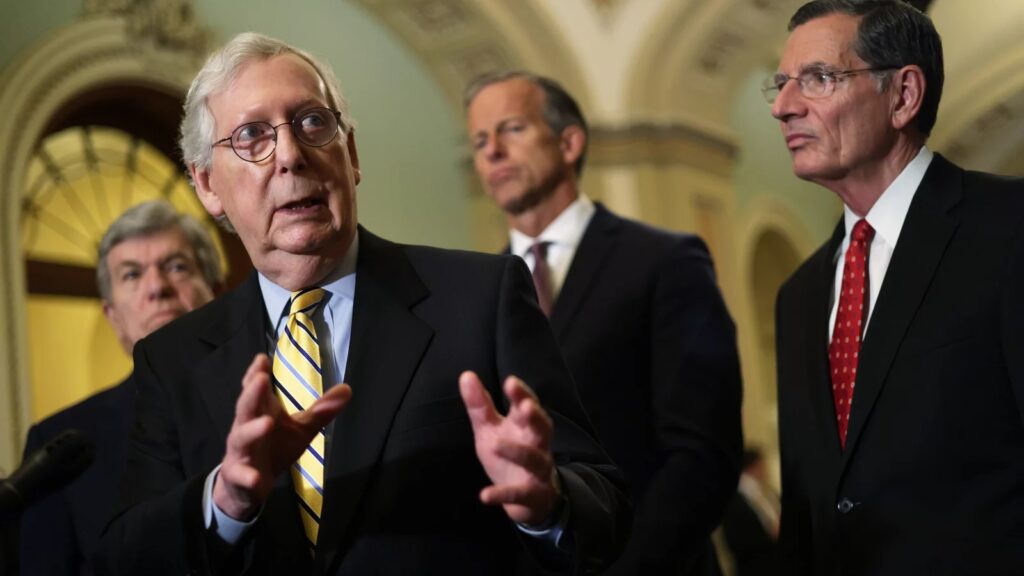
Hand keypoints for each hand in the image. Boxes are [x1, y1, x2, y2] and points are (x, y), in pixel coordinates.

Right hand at [213, 354, 350, 519]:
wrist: (248, 486)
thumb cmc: (275, 448)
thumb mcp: (301, 429)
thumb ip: (320, 411)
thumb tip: (347, 388)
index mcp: (261, 412)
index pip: (255, 389)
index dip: (256, 374)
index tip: (262, 358)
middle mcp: (246, 427)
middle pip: (246, 408)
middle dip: (252, 393)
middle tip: (261, 378)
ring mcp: (240, 451)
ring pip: (242, 438)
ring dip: (253, 430)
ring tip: (267, 423)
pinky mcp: (238, 476)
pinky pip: (241, 475)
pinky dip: (247, 476)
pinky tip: (255, 478)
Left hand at [459, 371, 560, 525]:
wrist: (528, 498)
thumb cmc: (509, 455)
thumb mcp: (490, 429)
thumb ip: (480, 405)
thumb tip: (466, 375)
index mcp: (526, 426)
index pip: (528, 405)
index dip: (522, 394)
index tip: (510, 382)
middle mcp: (537, 444)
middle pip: (543, 427)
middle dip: (535, 416)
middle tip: (525, 405)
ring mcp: (538, 471)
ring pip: (534, 460)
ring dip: (517, 452)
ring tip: (495, 444)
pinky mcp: (533, 495)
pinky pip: (520, 494)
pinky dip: (503, 494)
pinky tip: (484, 495)